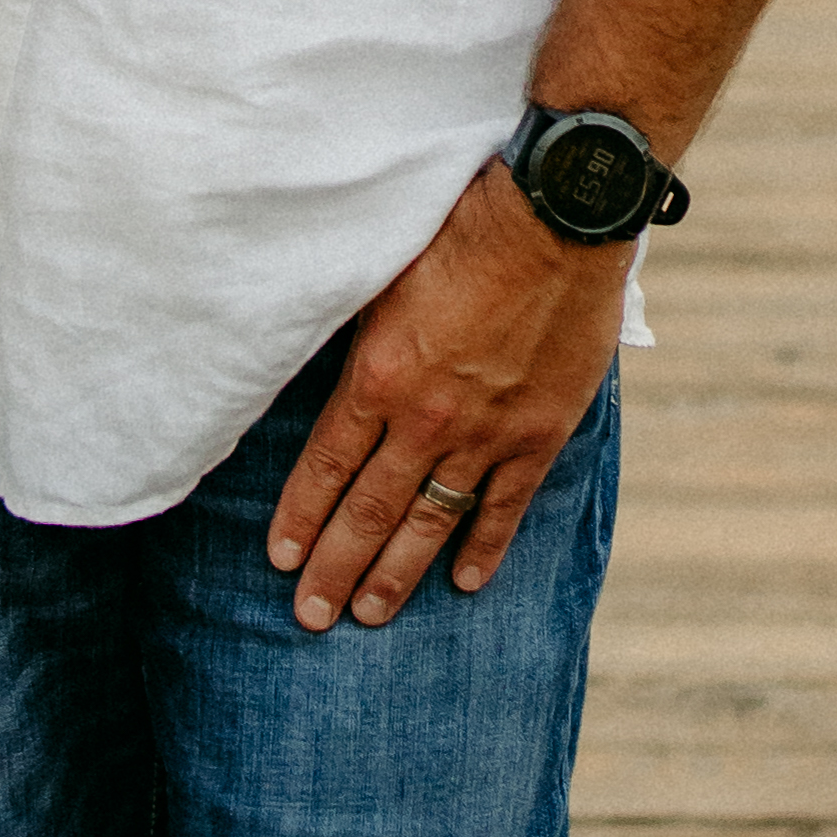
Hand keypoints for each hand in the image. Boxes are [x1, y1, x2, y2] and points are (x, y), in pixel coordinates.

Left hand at [268, 166, 627, 638]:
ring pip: (430, 522)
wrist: (557, 221)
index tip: (279, 560)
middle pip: (368, 511)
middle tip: (311, 616)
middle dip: (334, 569)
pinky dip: (484, 548)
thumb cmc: (460, 230)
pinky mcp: (539, 434)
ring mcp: (486, 434)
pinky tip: (465, 583)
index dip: (299, 518)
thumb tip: (320, 373)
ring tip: (369, 615)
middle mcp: (426, 419)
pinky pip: (505, 508)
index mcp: (378, 378)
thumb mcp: (381, 278)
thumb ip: (355, 338)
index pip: (324, 468)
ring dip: (397, 574)